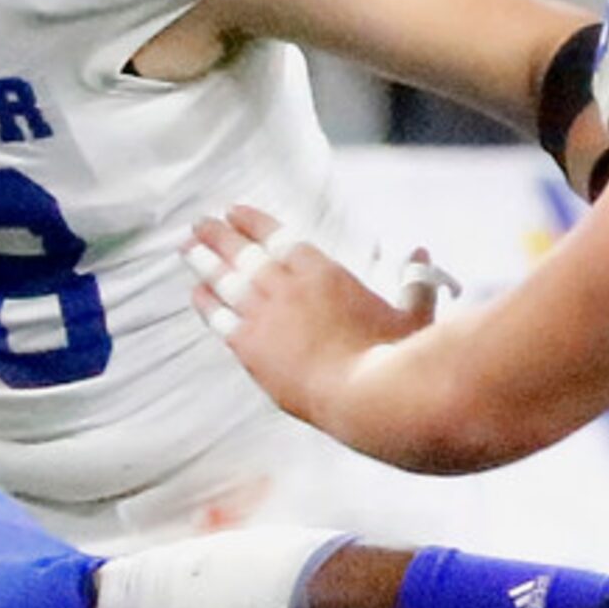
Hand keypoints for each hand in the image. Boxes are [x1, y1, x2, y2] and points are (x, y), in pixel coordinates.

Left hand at [183, 207, 437, 433]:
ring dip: (206, 260)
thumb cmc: (394, 358)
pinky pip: (221, 319)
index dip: (255, 222)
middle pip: (246, 252)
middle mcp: (289, 287)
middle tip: (200, 222)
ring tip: (187, 246)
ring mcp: (267, 317)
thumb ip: (415, 282)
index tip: (235, 211)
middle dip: (222, 235)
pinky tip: (195, 292)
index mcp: (325, 273)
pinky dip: (207, 303)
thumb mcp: (413, 315)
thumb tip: (421, 254)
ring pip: (228, 279)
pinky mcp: (253, 350)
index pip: (280, 238)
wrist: (367, 396)